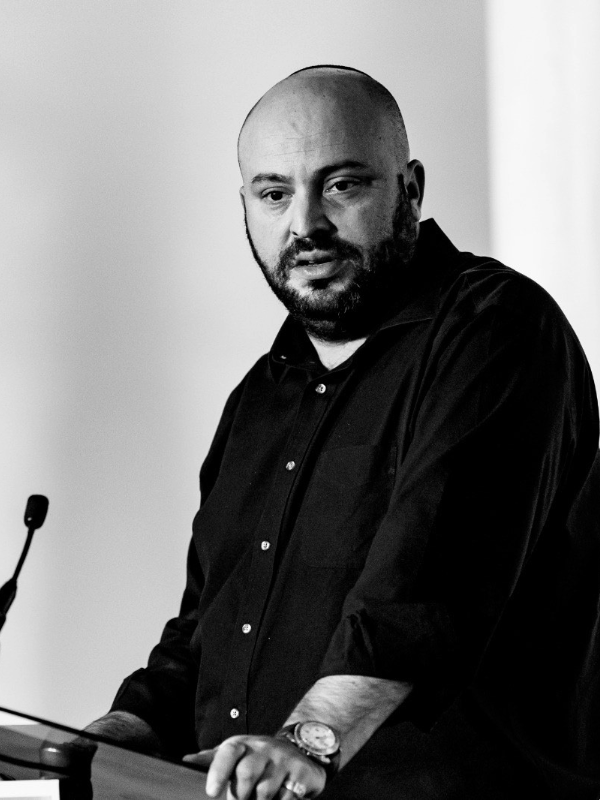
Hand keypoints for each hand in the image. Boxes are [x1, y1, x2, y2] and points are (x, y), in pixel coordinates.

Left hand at [183, 735, 326, 799]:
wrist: (299, 747)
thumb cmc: (258, 756)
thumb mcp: (236, 752)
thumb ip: (212, 759)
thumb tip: (186, 762)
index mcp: (242, 745)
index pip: (228, 752)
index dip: (219, 770)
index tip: (211, 791)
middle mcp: (263, 749)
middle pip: (246, 773)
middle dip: (239, 795)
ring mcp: (283, 760)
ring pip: (265, 791)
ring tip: (257, 799)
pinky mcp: (301, 774)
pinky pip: (287, 798)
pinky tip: (278, 798)